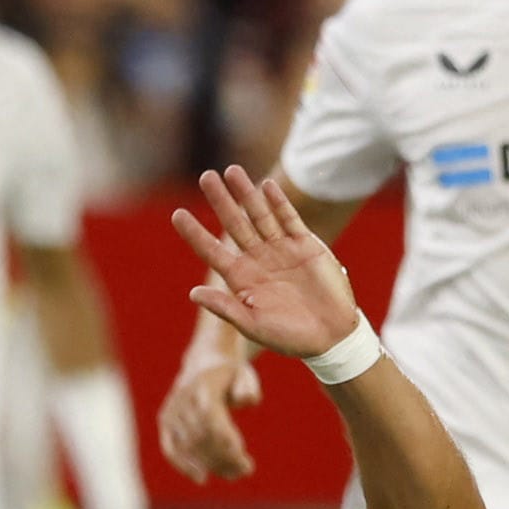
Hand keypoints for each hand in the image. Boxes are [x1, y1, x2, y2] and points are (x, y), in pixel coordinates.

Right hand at [157, 341, 260, 482]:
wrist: (204, 362)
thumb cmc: (230, 375)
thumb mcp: (245, 375)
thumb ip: (248, 388)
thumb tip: (247, 400)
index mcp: (203, 386)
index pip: (211, 417)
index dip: (224, 439)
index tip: (242, 455)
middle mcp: (183, 398)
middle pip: (202, 435)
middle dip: (224, 456)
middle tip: (246, 469)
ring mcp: (171, 410)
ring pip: (189, 445)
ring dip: (212, 464)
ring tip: (234, 474)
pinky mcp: (165, 422)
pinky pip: (170, 447)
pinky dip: (183, 465)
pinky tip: (201, 478)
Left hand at [174, 167, 361, 363]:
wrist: (331, 336)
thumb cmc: (290, 337)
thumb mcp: (253, 325)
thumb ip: (226, 308)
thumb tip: (193, 294)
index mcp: (242, 279)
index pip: (212, 251)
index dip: (194, 233)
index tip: (177, 214)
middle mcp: (259, 260)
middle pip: (234, 224)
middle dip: (220, 201)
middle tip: (206, 177)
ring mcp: (282, 250)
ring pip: (260, 215)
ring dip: (247, 194)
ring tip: (231, 170)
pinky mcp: (306, 246)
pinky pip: (289, 219)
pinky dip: (279, 203)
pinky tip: (266, 186)